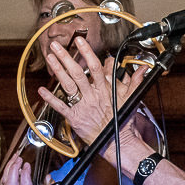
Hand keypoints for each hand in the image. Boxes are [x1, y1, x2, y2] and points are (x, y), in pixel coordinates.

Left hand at [0, 154, 43, 184]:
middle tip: (18, 159)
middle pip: (10, 183)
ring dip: (8, 168)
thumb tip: (48, 177)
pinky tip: (11, 167)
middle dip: (13, 168)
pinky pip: (4, 184)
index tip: (27, 165)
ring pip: (5, 182)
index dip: (24, 173)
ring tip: (15, 159)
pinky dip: (7, 173)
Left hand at [39, 38, 152, 160]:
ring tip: (50, 58)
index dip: (87, 53)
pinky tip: (41, 90)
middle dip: (66, 57)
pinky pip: (61, 107)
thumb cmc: (123, 121)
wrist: (117, 142)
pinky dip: (50, 99)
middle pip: (78, 73)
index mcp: (105, 90)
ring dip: (58, 70)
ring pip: (68, 85)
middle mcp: (92, 96)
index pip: (95, 67)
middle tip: (57, 46)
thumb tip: (142, 69)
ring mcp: (83, 106)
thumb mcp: (131, 99)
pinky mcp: (75, 118)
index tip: (79, 41)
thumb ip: (135, 81)